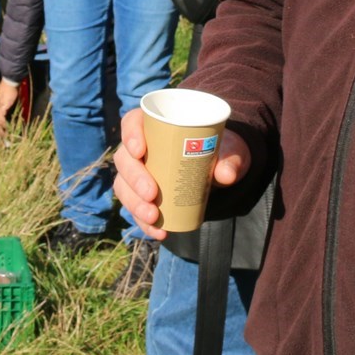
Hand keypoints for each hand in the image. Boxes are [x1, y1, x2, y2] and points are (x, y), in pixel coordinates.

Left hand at [0, 80, 20, 136]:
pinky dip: (3, 124)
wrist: (9, 83)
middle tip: (2, 139)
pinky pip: (0, 118)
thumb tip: (2, 121)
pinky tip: (6, 128)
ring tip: (4, 136)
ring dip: (0, 131)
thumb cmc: (7, 92)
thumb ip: (0, 111)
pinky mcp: (1, 107)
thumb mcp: (2, 103)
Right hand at [113, 106, 251, 240]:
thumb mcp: (229, 150)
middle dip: (134, 178)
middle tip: (152, 193)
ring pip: (124, 186)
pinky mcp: (143, 196)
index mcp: (155, 126)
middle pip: (124, 159)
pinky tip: (158, 232)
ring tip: (153, 216)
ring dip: (134, 203)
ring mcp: (138, 173)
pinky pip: (136, 209)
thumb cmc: (219, 149)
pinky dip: (144, 223)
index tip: (140, 150)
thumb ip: (230, 159)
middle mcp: (141, 148)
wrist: (219, 168)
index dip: (130, 135)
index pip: (132, 122)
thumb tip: (226, 174)